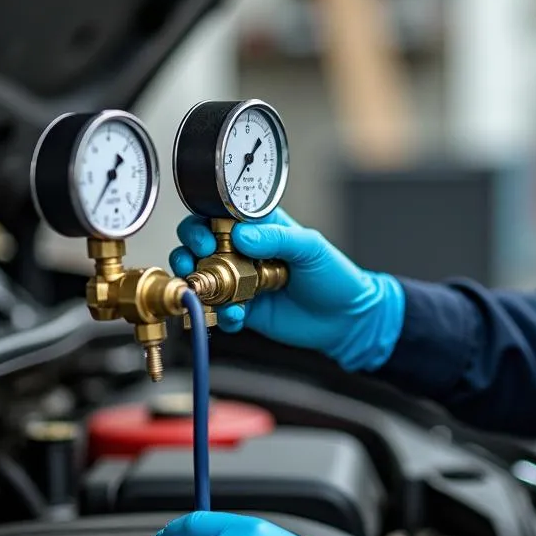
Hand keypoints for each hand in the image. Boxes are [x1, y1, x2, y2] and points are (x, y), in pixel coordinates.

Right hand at [169, 208, 405, 371]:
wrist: (346, 319)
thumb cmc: (335, 276)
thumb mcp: (311, 247)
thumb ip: (278, 238)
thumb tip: (242, 235)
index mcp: (261, 228)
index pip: (220, 216)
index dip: (204, 223)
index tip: (205, 236)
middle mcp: (245, 252)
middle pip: (200, 245)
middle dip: (189, 252)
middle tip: (196, 261)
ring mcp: (242, 281)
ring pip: (203, 278)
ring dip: (197, 284)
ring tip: (207, 292)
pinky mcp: (244, 309)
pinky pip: (220, 311)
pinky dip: (220, 314)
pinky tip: (236, 316)